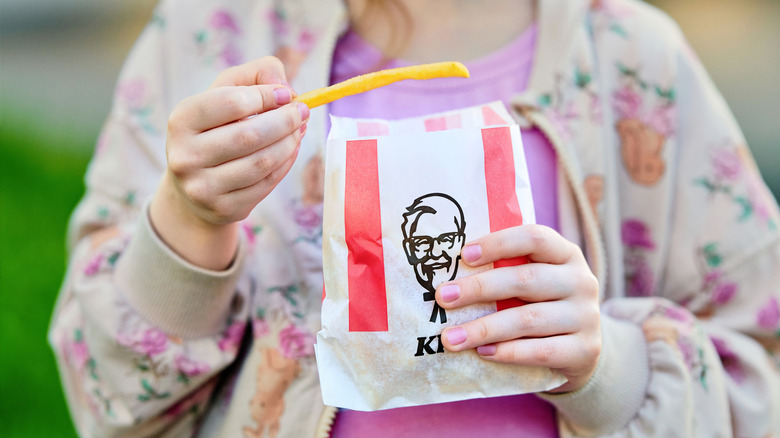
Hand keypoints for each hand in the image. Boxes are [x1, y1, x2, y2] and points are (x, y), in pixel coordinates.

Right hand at [150, 56, 309, 268]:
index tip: (287, 94)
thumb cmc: (216, 129)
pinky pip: (266, 184)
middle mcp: (185, 155)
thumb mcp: (226, 94)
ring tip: (299, 130)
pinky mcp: (224, 208)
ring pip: (262, 162)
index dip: (266, 95)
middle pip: (250, 134)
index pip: (231, 102)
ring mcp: (203, 187)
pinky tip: (290, 151)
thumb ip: (255, 75)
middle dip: (285, 120)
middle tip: (303, 112)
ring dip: (290, 143)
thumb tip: (284, 84)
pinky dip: (285, 164)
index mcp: (182, 120)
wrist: (194, 187)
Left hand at [436, 224, 600, 392]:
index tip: (463, 255)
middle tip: (444, 297)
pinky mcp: (585, 351)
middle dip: (479, 288)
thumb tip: (451, 274)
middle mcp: (581, 281)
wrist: (579, 351)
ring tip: (451, 337)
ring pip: (529, 319)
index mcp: (566, 254)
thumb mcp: (533, 283)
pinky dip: (508, 352)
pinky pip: (541, 351)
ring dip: (484, 328)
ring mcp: (587, 317)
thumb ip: (505, 271)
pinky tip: (483, 353)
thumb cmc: (542, 306)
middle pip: (526, 279)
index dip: (498, 243)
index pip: (534, 238)